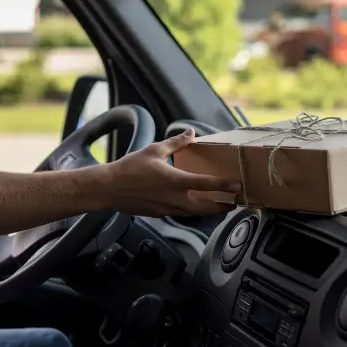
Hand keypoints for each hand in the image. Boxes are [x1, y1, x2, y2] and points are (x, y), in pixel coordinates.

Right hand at [106, 128, 240, 216]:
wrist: (109, 188)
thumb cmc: (129, 168)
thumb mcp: (154, 150)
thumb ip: (176, 143)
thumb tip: (190, 133)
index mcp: (175, 180)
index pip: (206, 184)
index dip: (224, 186)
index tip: (237, 186)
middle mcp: (174, 198)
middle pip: (205, 208)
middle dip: (222, 207)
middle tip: (233, 204)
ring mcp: (167, 208)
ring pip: (194, 214)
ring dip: (208, 211)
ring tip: (218, 207)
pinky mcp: (159, 214)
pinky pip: (180, 213)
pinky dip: (190, 211)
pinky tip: (192, 206)